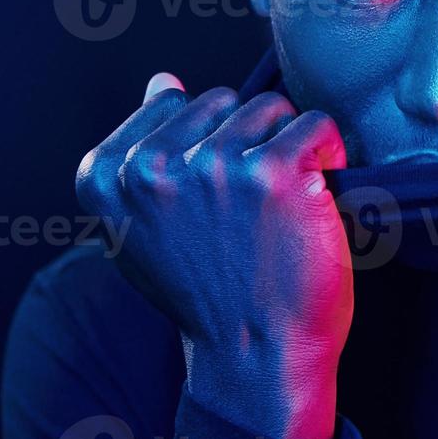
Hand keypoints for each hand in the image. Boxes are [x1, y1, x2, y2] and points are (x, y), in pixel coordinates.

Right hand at [75, 73, 351, 438]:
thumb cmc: (209, 294)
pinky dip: (329, 154)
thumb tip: (162, 81)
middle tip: (251, 205)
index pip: (171, 103)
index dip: (204, 143)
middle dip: (246, 139)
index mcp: (108, 177)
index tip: (213, 200)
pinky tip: (316, 196)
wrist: (256, 357)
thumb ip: (140, 157)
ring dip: (288, 147)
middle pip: (222, 100)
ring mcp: (213, 165)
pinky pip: (316, 124)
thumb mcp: (143, 232)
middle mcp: (152, 167)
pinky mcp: (275, 171)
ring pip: (270, 108)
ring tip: (281, 205)